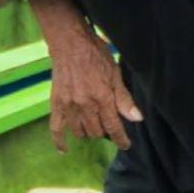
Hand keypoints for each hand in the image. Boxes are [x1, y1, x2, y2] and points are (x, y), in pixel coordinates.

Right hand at [46, 25, 142, 151]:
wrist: (70, 42)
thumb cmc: (96, 54)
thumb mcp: (115, 73)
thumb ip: (124, 98)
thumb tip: (137, 118)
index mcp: (102, 97)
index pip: (114, 127)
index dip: (121, 139)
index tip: (125, 145)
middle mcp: (85, 105)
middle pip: (97, 132)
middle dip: (104, 131)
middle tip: (108, 124)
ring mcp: (69, 105)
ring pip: (80, 131)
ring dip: (88, 131)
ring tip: (93, 124)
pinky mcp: (56, 103)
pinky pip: (56, 128)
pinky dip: (59, 141)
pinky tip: (65, 150)